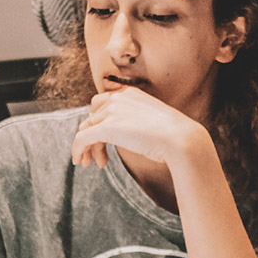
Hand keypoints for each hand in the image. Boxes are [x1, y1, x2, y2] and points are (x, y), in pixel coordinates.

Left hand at [71, 87, 204, 169]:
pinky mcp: (106, 127)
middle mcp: (118, 98)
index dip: (99, 123)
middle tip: (98, 157)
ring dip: (88, 147)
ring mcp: (111, 111)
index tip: (104, 141)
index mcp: (129, 94)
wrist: (180, 138)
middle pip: (93, 117)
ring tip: (92, 164)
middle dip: (92, 136)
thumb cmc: (174, 135)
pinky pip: (82, 138)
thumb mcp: (153, 121)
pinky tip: (78, 161)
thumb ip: (136, 122)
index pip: (103, 104)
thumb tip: (130, 135)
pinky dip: (77, 149)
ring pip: (87, 129)